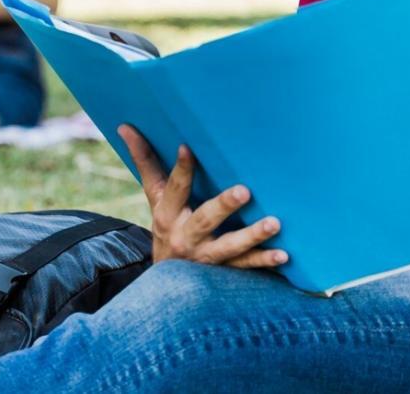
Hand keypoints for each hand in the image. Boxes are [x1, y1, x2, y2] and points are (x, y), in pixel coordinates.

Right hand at [118, 124, 286, 268]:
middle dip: (224, 206)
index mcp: (168, 215)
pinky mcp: (224, 272)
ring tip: (274, 223)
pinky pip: (246, 267)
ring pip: (230, 247)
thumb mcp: (154, 197)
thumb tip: (124, 126)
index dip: (180, 169)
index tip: (188, 148)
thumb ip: (145, 162)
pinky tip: (284, 254)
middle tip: (244, 190)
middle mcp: (186, 237)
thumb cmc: (167, 225)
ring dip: (252, 236)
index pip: (174, 189)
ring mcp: (206, 257)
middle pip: (205, 220)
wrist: (167, 282)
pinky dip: (265, 261)